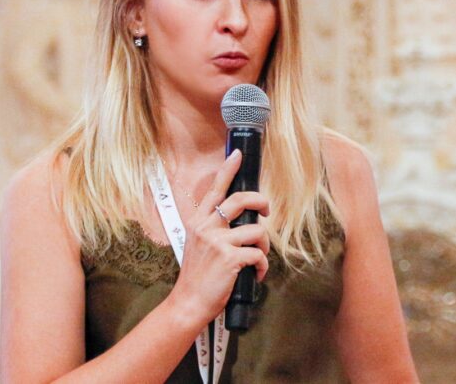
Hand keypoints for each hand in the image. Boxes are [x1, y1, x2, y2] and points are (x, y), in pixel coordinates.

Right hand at [167, 149, 270, 325]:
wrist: (189, 302)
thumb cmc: (198, 276)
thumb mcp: (198, 245)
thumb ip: (214, 230)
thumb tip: (242, 222)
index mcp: (198, 222)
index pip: (215, 190)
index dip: (228, 170)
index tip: (238, 154)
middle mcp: (206, 227)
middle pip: (239, 200)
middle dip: (260, 201)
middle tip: (266, 210)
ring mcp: (217, 241)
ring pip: (256, 230)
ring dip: (264, 246)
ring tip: (259, 257)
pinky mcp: (229, 258)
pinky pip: (258, 254)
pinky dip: (262, 266)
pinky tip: (257, 275)